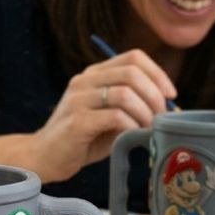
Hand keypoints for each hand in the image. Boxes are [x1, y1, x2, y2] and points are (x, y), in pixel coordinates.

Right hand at [32, 49, 176, 181]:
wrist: (44, 157)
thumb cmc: (82, 139)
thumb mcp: (110, 117)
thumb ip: (133, 106)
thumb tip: (169, 108)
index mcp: (94, 74)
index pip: (133, 58)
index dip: (158, 74)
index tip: (169, 95)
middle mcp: (84, 81)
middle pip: (132, 73)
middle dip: (155, 96)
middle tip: (161, 117)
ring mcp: (78, 99)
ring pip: (125, 93)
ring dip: (145, 113)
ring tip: (147, 129)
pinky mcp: (76, 121)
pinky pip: (115, 116)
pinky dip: (131, 126)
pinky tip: (131, 136)